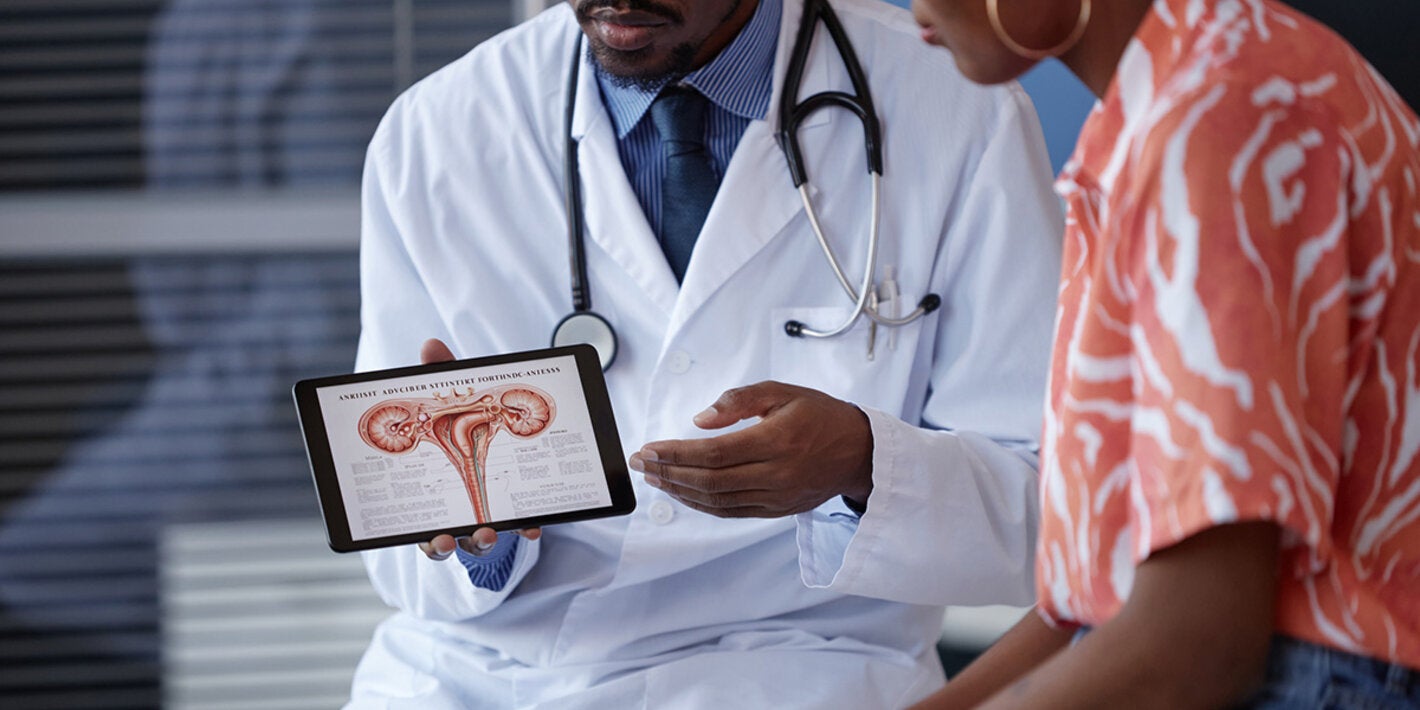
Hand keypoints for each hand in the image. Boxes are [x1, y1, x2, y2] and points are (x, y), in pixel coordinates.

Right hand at [413, 338, 540, 560]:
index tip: (436, 537)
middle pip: (443, 542)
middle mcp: (453, 513)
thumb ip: (444, 377)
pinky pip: (517, 527)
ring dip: (481, 541)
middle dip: (445, 545)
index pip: (419, 525)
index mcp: (430, 493)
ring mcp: (484, 516)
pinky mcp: (513, 513)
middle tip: (450, 540)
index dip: (426, 538)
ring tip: (488, 534)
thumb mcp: (454, 398)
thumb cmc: (465, 422)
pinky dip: (523, 527)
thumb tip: (431, 345)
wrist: (497, 428)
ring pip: (477, 541)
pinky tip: (532, 526)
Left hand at [628, 381, 873, 517]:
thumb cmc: (819, 415)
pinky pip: (731, 513)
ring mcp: (777, 497)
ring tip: (653, 478)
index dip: (677, 453)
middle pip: (711, 480)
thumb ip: (739, 400)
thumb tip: (699, 420)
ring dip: (680, 491)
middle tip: (640, 463)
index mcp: (777, 440)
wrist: (858, 452)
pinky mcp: (777, 511)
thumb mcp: (783, 392)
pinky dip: (701, 505)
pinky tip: (682, 492)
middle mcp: (777, 473)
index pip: (715, 453)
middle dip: (668, 473)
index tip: (649, 449)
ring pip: (718, 501)